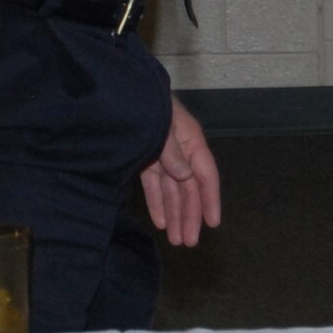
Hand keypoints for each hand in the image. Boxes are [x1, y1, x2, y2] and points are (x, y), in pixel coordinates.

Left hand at [140, 96, 221, 245]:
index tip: (212, 223)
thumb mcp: (162, 125)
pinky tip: (160, 222)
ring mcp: (162, 155)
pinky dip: (157, 202)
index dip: (210, 199)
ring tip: (175, 240)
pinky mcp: (144, 159)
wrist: (120, 89)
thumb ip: (172, 152)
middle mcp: (180, 150)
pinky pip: (154, 185)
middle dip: (189, 215)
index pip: (205, 174)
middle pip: (189, 187)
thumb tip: (186, 176)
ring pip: (173, 190)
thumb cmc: (144, 103)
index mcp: (191, 139)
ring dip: (175, 214)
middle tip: (188, 242)